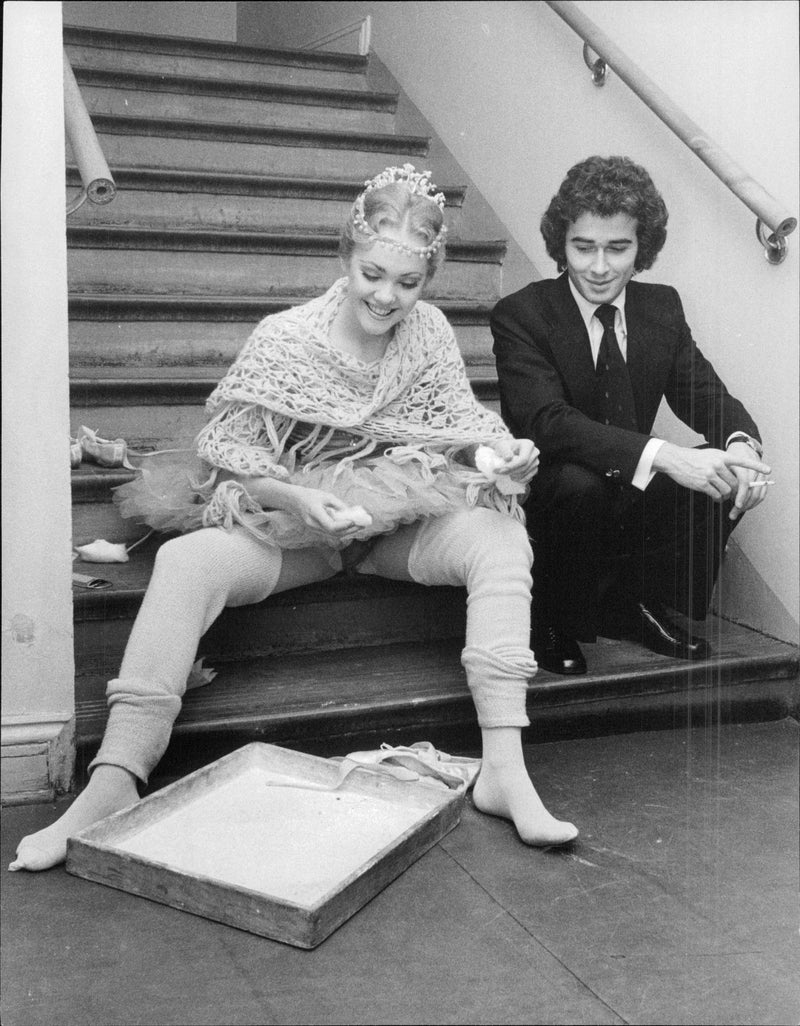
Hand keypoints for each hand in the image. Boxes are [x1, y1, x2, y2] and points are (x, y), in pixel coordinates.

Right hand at [287, 488, 367, 536]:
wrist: (293, 500)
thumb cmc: (309, 495)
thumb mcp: (325, 496)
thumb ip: (338, 504)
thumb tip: (350, 512)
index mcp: (314, 513)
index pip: (330, 525)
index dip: (343, 525)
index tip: (354, 521)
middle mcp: (313, 524)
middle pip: (334, 533)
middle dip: (350, 530)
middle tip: (362, 525)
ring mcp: (313, 529)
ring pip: (333, 535)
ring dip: (347, 532)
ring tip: (359, 526)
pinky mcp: (315, 530)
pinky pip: (330, 533)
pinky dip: (341, 531)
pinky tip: (349, 526)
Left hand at [488, 438, 539, 481]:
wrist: (508, 450)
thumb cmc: (505, 447)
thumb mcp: (502, 445)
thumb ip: (504, 450)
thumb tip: (509, 458)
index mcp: (528, 444)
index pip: (523, 459)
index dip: (512, 466)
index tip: (501, 470)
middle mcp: (535, 452)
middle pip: (525, 467)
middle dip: (512, 472)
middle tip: (501, 473)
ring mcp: (536, 461)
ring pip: (526, 473)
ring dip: (515, 476)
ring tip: (506, 474)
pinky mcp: (535, 469)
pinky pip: (529, 477)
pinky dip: (521, 480)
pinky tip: (513, 478)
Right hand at [653, 442, 770, 517]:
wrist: (676, 460)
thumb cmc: (695, 458)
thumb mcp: (711, 455)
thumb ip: (724, 463)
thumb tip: (736, 478)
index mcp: (722, 456)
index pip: (743, 461)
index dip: (757, 466)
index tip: (768, 470)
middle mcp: (718, 464)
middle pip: (736, 482)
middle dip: (736, 490)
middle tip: (733, 494)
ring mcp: (710, 474)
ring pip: (727, 490)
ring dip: (727, 496)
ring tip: (722, 496)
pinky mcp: (702, 483)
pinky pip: (716, 495)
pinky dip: (718, 499)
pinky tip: (716, 498)